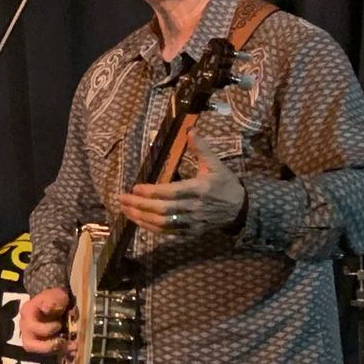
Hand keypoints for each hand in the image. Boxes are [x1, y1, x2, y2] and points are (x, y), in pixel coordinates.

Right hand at [19, 287, 72, 355]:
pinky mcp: (41, 344)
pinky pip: (48, 354)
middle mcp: (25, 328)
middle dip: (48, 346)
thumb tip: (47, 308)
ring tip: (72, 347)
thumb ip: (52, 300)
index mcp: (27, 313)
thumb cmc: (54, 298)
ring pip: (39, 351)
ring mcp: (31, 337)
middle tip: (63, 341)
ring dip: (56, 351)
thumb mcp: (55, 295)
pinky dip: (61, 352)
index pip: (31, 326)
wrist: (54, 301)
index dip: (46, 329)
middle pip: (30, 344)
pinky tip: (73, 349)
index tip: (59, 325)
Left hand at [117, 137, 245, 235]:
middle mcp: (195, 208)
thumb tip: (190, 130)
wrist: (241, 209)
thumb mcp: (216, 164)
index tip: (135, 187)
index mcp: (200, 189)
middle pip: (163, 210)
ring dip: (141, 218)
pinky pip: (168, 233)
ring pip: (163, 224)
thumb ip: (201, 149)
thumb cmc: (225, 184)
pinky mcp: (191, 232)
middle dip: (140, 205)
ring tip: (125, 209)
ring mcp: (192, 222)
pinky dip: (151, 228)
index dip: (152, 191)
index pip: (172, 192)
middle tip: (122, 199)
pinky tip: (138, 220)